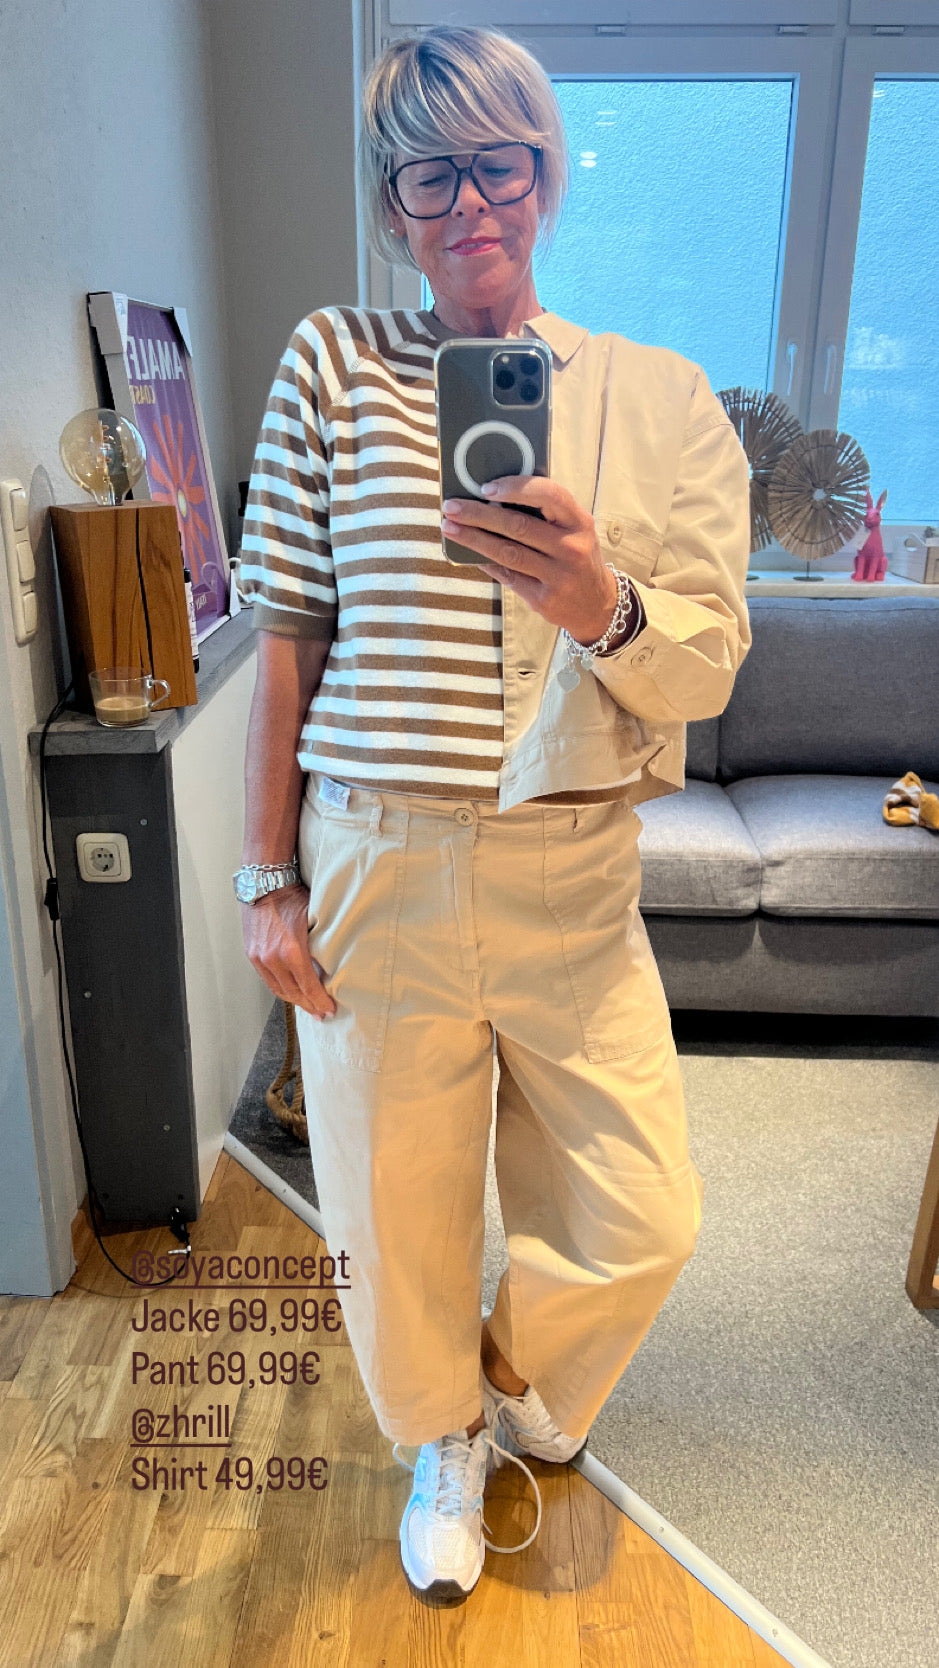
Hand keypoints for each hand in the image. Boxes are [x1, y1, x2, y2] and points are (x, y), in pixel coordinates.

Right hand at [241, 884, 336, 1020]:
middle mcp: (273, 958)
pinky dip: (281, 989)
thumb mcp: (315, 919)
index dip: (320, 1001)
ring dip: (294, 1001)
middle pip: (293, 993)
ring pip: (278, 989)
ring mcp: (259, 958)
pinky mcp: (251, 955)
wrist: (265, 884)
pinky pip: (268, 980)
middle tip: (322, 1014)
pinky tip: (291, 993)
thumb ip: (321, 945)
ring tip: (308, 1007)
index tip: (330, 1010)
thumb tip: (335, 965)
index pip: (308, 986)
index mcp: (292, 951)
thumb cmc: (293, 897)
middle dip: (309, 1005)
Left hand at [441, 475, 618, 644]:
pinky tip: (467, 552)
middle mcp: (572, 547)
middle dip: (479, 514)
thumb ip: (546, 513)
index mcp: (580, 521)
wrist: (597, 605)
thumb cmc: (577, 556)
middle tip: (451, 507)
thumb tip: (493, 496)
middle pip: (518, 526)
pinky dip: (485, 562)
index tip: (485, 488)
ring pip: (508, 553)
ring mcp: (559, 576)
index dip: (515, 488)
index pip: (549, 495)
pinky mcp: (544, 599)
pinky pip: (507, 576)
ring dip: (473, 539)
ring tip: (449, 528)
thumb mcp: (574, 530)